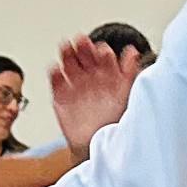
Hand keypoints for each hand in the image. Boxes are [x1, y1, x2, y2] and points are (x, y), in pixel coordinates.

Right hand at [46, 33, 134, 150]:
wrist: (99, 146)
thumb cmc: (115, 122)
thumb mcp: (127, 93)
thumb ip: (129, 72)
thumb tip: (132, 51)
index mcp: (108, 74)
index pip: (103, 55)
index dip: (102, 51)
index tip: (101, 50)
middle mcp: (92, 78)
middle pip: (85, 56)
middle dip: (83, 47)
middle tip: (81, 41)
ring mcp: (76, 86)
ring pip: (69, 64)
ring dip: (67, 54)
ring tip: (66, 47)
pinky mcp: (61, 97)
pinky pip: (56, 82)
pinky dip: (54, 74)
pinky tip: (56, 69)